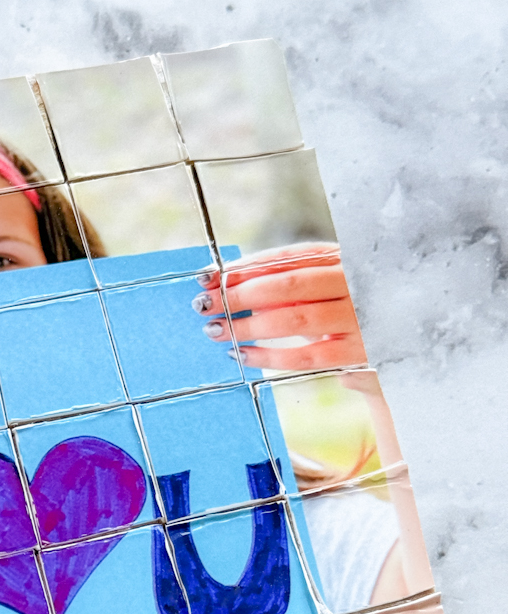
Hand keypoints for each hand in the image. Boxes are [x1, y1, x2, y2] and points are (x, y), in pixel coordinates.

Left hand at [196, 243, 366, 370]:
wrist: (408, 349)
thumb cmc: (351, 314)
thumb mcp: (326, 291)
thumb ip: (289, 287)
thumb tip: (229, 286)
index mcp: (346, 258)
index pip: (289, 257)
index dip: (246, 266)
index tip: (210, 275)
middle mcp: (356, 282)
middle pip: (287, 285)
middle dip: (239, 294)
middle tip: (203, 304)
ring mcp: (360, 318)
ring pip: (294, 319)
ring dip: (249, 325)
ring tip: (217, 330)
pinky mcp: (358, 353)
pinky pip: (305, 356)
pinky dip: (269, 356)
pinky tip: (241, 354)